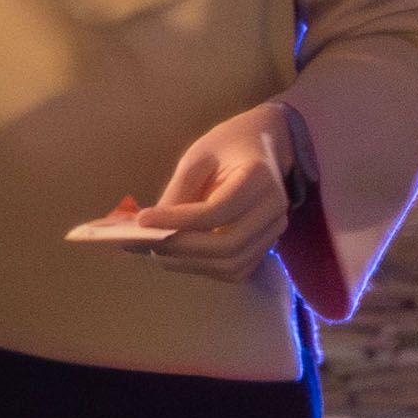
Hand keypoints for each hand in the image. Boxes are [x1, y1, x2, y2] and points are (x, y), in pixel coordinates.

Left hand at [128, 103, 302, 282]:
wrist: (262, 148)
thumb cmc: (227, 147)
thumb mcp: (198, 157)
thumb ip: (178, 192)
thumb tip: (149, 228)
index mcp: (259, 178)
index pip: (218, 210)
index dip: (178, 220)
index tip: (142, 219)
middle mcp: (274, 210)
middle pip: (228, 245)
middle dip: (182, 248)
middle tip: (144, 242)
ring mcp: (274, 232)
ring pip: (232, 265)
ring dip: (189, 263)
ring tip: (156, 250)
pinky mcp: (265, 248)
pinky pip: (234, 270)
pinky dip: (203, 268)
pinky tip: (177, 255)